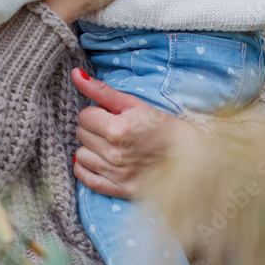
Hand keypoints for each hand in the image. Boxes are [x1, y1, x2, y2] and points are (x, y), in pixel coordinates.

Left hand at [71, 67, 199, 197]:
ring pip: (81, 155)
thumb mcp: (134, 103)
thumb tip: (76, 74)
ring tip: (107, 143)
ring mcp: (117, 174)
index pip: (85, 115)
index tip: (109, 114)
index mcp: (118, 129)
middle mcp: (115, 154)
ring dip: (90, 147)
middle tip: (111, 127)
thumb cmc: (162, 126)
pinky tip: (97, 160)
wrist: (188, 157)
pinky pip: (87, 179)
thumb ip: (101, 90)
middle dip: (93, 127)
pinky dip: (86, 168)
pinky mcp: (120, 190)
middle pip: (81, 134)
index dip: (96, 111)